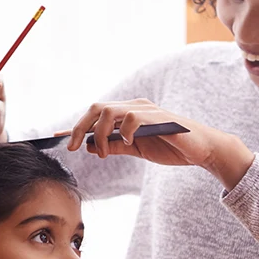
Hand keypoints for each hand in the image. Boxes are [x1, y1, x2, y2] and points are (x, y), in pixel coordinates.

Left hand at [66, 99, 255, 189]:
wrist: (202, 150)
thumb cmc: (172, 147)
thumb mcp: (137, 150)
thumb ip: (115, 146)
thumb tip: (90, 148)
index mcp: (128, 114)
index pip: (96, 115)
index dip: (76, 126)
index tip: (56, 138)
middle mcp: (135, 107)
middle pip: (97, 108)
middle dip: (81, 127)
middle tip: (74, 148)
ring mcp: (146, 110)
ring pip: (110, 111)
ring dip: (100, 132)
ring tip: (103, 152)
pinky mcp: (158, 117)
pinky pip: (133, 118)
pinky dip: (125, 131)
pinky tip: (127, 144)